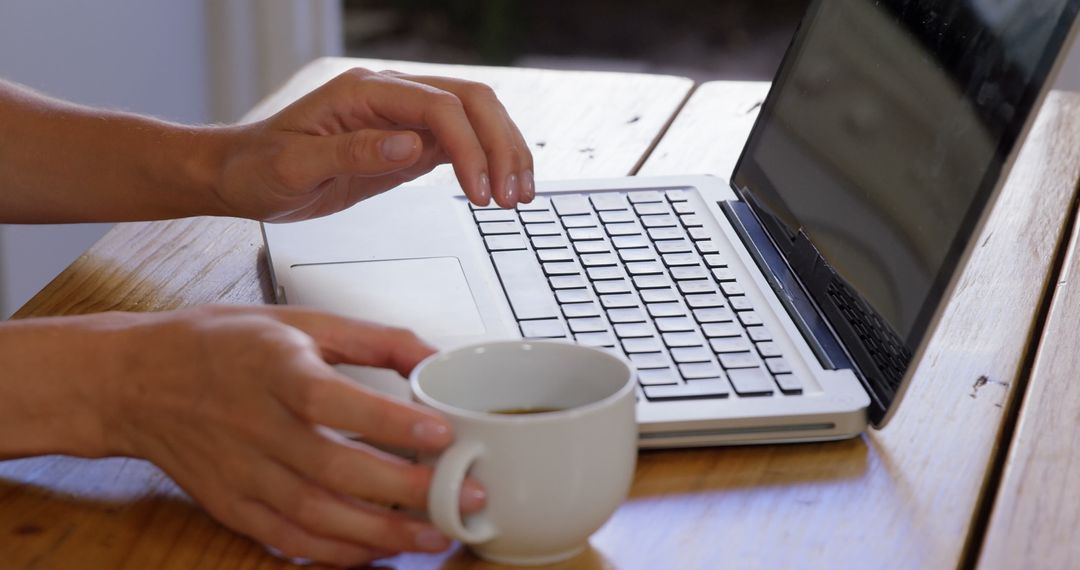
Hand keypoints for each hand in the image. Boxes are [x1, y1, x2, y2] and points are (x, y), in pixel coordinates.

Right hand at [100, 305, 483, 566]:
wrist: (138, 381)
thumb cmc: (221, 345)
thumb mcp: (300, 322)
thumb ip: (373, 339)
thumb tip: (435, 357)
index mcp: (276, 370)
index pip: (335, 401)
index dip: (389, 422)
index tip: (441, 434)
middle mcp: (257, 426)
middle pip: (334, 468)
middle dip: (405, 491)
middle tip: (461, 497)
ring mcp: (242, 473)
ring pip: (316, 515)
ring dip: (380, 533)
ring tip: (433, 536)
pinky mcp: (232, 505)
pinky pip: (287, 539)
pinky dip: (334, 553)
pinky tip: (375, 553)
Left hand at [214, 68, 534, 221]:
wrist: (241, 175)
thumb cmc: (259, 166)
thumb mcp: (295, 166)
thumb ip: (353, 152)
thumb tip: (409, 145)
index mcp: (365, 92)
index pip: (439, 107)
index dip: (470, 147)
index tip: (479, 190)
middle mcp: (391, 97)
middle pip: (472, 102)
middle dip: (501, 146)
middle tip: (513, 195)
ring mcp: (404, 119)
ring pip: (476, 120)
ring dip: (504, 153)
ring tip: (517, 196)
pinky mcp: (408, 144)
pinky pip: (461, 144)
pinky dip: (486, 165)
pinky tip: (498, 189)